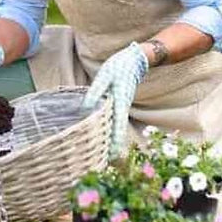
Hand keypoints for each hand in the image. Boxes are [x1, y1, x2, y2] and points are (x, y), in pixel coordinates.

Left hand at [82, 42, 148, 158]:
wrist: (136, 58)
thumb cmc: (119, 65)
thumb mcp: (104, 76)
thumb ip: (95, 91)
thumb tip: (85, 108)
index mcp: (119, 101)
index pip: (117, 126)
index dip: (115, 142)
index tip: (114, 156)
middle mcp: (122, 106)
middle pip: (118, 130)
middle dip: (114, 146)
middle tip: (108, 163)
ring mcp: (122, 105)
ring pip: (117, 126)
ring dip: (112, 139)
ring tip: (106, 155)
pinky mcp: (120, 102)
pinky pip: (115, 119)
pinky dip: (111, 129)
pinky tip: (105, 135)